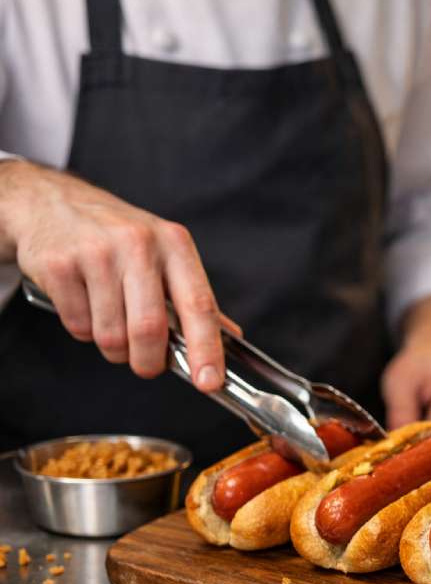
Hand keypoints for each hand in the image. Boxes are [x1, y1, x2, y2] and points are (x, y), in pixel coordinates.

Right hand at [0, 161, 228, 390]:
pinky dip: (84, 330)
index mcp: (174, 244)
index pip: (199, 305)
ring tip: (111, 324)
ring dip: (114, 348)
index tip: (210, 382)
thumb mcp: (163, 252)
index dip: (206, 349)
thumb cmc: (116, 234)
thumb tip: (229, 337)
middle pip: (150, 329)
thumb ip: (192, 296)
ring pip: (111, 335)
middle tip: (147, 365)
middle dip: (149, 361)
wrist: (49, 201)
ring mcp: (96, 253)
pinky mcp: (59, 265)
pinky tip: (85, 305)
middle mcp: (138, 245)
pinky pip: (78, 326)